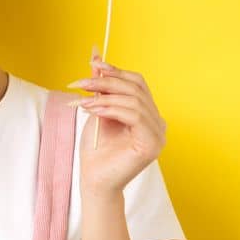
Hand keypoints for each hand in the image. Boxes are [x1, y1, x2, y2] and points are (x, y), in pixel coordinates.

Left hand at [69, 46, 167, 199]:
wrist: (94, 180)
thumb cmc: (96, 150)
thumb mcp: (97, 111)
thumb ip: (101, 89)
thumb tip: (96, 59)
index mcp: (148, 115)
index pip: (138, 84)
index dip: (117, 72)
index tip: (94, 65)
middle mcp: (158, 123)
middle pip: (136, 89)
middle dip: (106, 81)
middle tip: (81, 83)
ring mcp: (158, 134)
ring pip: (135, 100)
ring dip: (104, 96)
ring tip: (82, 101)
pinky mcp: (152, 144)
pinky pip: (135, 115)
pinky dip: (111, 108)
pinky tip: (92, 110)